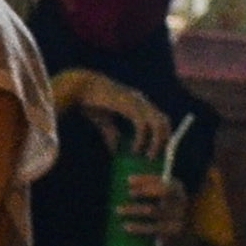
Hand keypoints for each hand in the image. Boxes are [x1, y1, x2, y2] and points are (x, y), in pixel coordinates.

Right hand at [49, 68, 170, 154]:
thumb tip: (115, 150)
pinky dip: (141, 140)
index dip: (161, 134)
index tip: (157, 150)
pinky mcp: (130, 106)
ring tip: (149, 157)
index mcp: (138, 102)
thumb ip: (111, 134)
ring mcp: (137, 102)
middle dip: (164, 140)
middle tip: (156, 157)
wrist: (81, 88)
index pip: (159, 118)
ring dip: (156, 143)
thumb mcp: (103, 121)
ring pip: (157, 124)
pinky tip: (135, 150)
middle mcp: (141, 101)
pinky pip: (142, 126)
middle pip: (164, 121)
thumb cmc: (90, 102)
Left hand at [117, 171, 190, 243]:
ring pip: (151, 210)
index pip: (162, 179)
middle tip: (129, 193)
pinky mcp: (171, 232)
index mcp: (177, 189)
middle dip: (143, 191)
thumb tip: (129, 180)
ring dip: (133, 209)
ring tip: (118, 210)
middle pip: (162, 192)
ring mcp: (177, 217)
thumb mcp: (164, 197)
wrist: (184, 235)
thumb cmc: (167, 210)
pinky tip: (126, 226)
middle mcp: (180, 201)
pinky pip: (152, 229)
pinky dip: (138, 227)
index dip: (145, 179)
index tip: (128, 180)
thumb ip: (151, 187)